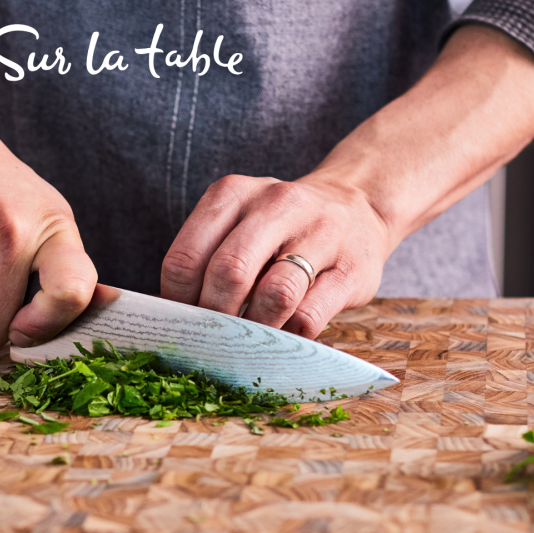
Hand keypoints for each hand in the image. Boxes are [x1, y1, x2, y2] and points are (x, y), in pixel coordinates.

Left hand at [160, 175, 391, 337]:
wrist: (358, 206)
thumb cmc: (282, 226)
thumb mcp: (239, 222)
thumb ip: (207, 258)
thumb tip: (175, 316)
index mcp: (234, 193)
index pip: (186, 257)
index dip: (178, 301)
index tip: (181, 323)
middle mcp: (277, 204)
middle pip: (229, 272)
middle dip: (215, 317)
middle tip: (213, 338)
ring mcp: (321, 233)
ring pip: (275, 295)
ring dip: (255, 330)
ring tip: (248, 341)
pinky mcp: (352, 269)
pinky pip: (310, 315)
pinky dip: (289, 336)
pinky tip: (283, 335)